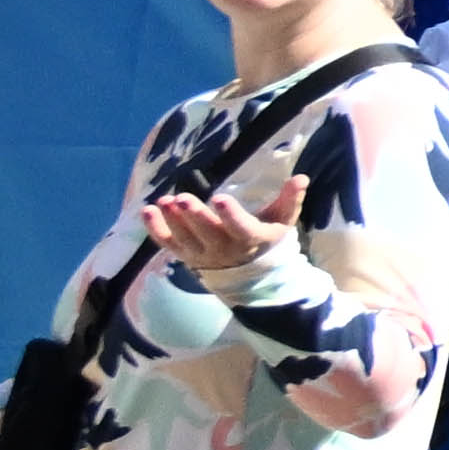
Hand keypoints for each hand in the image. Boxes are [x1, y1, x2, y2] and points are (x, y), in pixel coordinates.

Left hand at [141, 186, 279, 285]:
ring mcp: (200, 253)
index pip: (240, 228)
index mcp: (250, 238)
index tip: (219, 198)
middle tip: (182, 198)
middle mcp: (223, 249)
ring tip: (164, 201)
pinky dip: (155, 229)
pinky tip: (148, 210)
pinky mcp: (183, 253)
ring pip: (185, 238)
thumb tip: (301, 177)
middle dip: (194, 216)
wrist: (247, 272)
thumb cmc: (266, 236)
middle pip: (207, 233)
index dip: (230, 214)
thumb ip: (290, 199)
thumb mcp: (282, 220)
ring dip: (173, 220)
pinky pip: (166, 243)